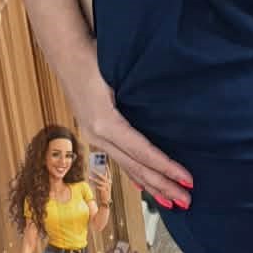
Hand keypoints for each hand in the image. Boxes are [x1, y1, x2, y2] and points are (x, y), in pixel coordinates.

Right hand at [63, 58, 191, 213]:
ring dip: (150, 184)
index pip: (143, 152)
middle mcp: (97, 135)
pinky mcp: (94, 133)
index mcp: (105, 123)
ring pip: (127, 167)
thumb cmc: (95, 57)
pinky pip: (118, 158)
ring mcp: (94, 136)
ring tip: (170, 200)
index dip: (166, 168)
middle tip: (186, 201)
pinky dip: (134, 174)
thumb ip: (140, 96)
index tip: (187, 180)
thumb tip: (170, 114)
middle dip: (162, 185)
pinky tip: (143, 185)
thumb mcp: (119, 76)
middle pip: (136, 167)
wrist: (66, 51)